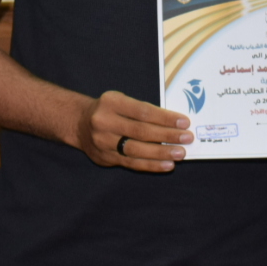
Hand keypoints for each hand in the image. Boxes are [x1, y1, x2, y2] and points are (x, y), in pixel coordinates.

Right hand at [74, 90, 191, 172]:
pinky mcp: (105, 158)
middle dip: (167, 135)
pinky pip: (132, 163)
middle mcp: (104, 122)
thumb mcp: (121, 100)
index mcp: (111, 102)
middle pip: (141, 131)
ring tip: (180, 153)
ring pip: (137, 150)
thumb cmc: (109, 110)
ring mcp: (103, 142)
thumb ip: (142, 110)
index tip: (184, 122)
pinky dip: (151, 165)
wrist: (79, 124)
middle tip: (187, 138)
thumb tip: (174, 123)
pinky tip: (167, 165)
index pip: (142, 111)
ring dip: (162, 153)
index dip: (165, 118)